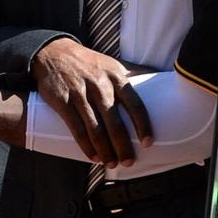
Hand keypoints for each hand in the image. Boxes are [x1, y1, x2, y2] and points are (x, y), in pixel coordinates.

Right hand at [31, 38, 152, 168]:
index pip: (134, 103)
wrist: (54, 53)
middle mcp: (100, 85)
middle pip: (115, 121)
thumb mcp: (113, 64)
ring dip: (104, 149)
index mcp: (116, 77)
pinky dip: (85, 145)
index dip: (142, 125)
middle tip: (129, 161)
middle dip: (123, 145)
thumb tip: (163, 78)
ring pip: (95, 127)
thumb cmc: (90, 63)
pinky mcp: (62, 100)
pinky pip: (76, 127)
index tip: (148, 142)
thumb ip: (135, 73)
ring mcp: (80, 93)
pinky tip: (93, 157)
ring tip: (111, 164)